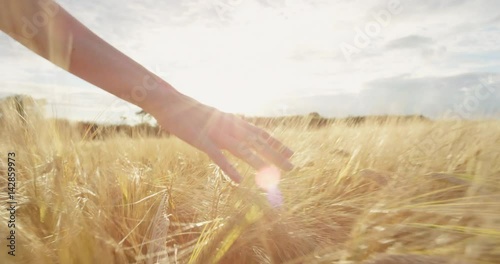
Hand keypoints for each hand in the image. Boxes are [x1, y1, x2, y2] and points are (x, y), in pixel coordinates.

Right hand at [151, 91, 293, 182]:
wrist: (170, 101)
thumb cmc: (191, 111)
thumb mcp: (214, 117)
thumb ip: (226, 125)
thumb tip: (236, 129)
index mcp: (233, 121)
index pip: (260, 133)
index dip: (276, 143)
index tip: (290, 152)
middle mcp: (230, 126)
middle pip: (257, 143)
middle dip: (275, 155)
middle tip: (292, 167)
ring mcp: (216, 133)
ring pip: (242, 150)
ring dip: (258, 163)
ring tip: (271, 175)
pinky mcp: (202, 140)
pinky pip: (218, 157)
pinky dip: (229, 168)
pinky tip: (239, 180)